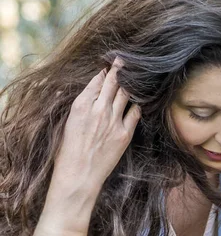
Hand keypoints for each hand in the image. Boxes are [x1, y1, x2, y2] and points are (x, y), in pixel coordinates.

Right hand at [48, 58, 140, 221]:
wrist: (79, 175)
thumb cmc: (68, 152)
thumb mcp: (66, 123)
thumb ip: (76, 104)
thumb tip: (80, 91)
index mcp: (80, 105)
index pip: (97, 82)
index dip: (106, 72)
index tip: (111, 66)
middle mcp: (98, 109)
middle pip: (113, 84)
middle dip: (121, 70)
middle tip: (127, 60)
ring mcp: (112, 121)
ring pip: (125, 95)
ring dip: (131, 84)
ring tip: (136, 75)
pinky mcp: (124, 134)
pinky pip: (134, 113)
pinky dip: (137, 104)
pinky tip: (140, 100)